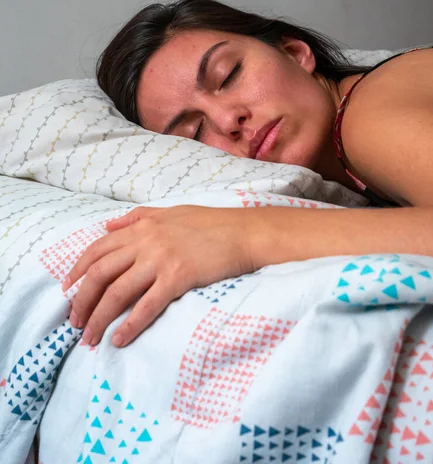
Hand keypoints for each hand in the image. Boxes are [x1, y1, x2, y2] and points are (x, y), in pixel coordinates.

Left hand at [63, 205, 253, 347]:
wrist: (244, 232)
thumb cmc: (211, 223)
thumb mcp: (169, 212)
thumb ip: (137, 217)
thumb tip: (108, 226)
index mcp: (142, 226)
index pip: (98, 249)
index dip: (78, 271)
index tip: (67, 289)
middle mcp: (146, 241)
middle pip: (101, 273)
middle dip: (82, 300)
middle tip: (74, 322)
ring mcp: (161, 260)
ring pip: (118, 292)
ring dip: (99, 318)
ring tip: (90, 338)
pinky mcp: (178, 277)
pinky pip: (147, 306)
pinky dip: (130, 325)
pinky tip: (120, 340)